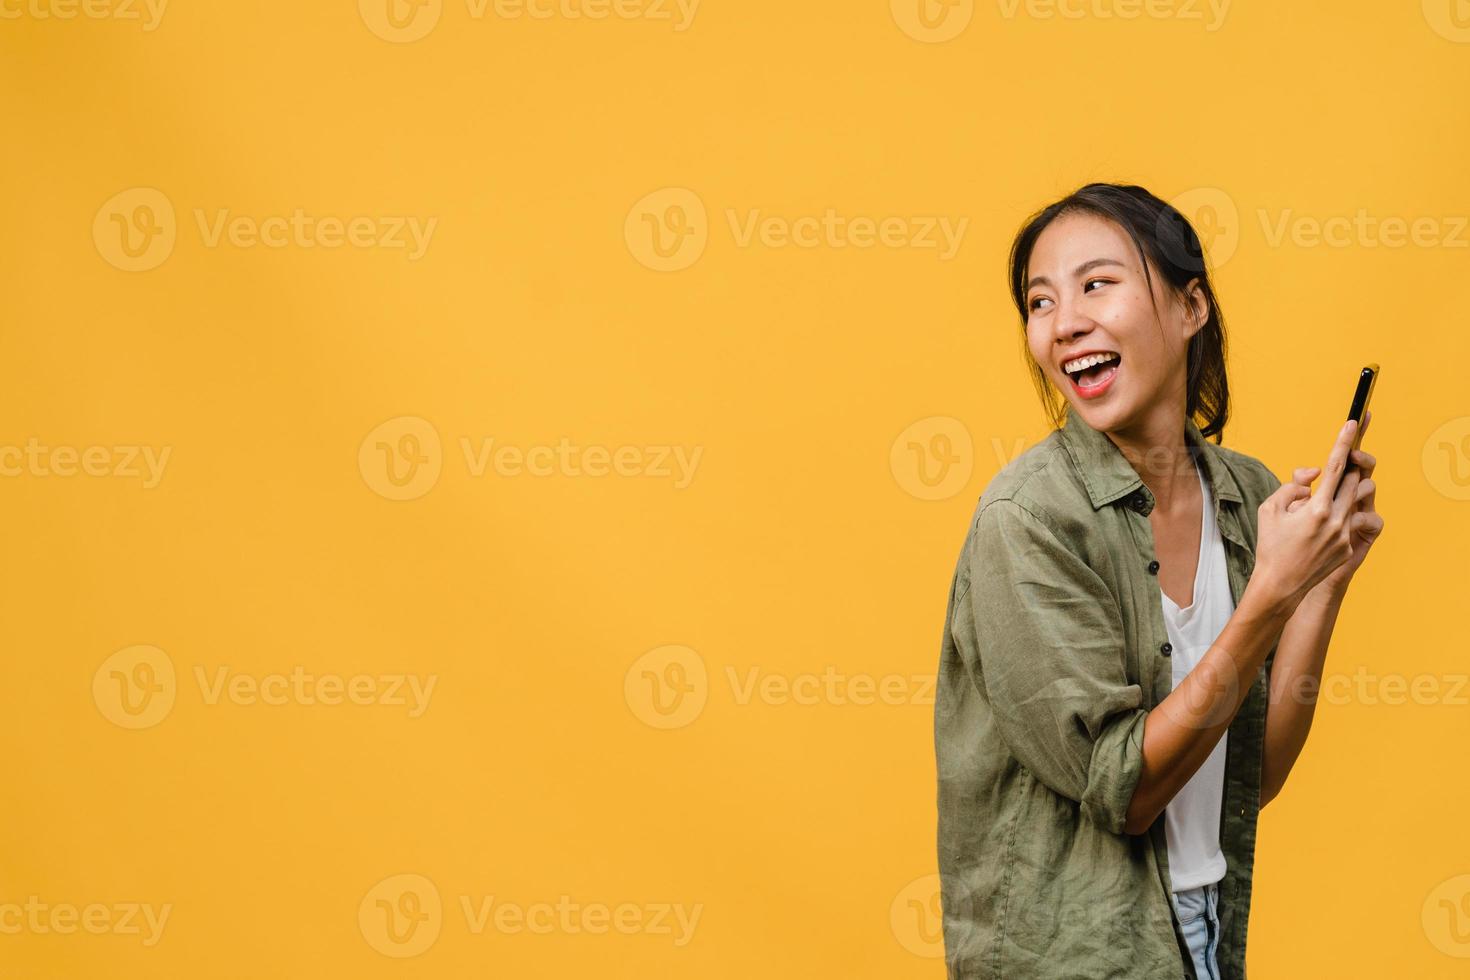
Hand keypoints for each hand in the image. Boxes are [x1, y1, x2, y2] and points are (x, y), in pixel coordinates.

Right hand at [1284, 410, 1382, 603]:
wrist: (1280, 585)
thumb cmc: (1270, 545)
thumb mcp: (1270, 509)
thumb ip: (1292, 485)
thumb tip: (1314, 475)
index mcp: (1317, 509)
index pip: (1336, 467)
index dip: (1345, 441)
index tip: (1354, 422)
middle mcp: (1336, 520)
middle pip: (1354, 481)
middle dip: (1347, 470)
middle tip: (1336, 468)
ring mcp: (1345, 535)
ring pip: (1356, 501)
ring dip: (1342, 495)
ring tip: (1319, 506)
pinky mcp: (1348, 548)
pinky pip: (1349, 522)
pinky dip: (1335, 518)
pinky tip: (1314, 533)